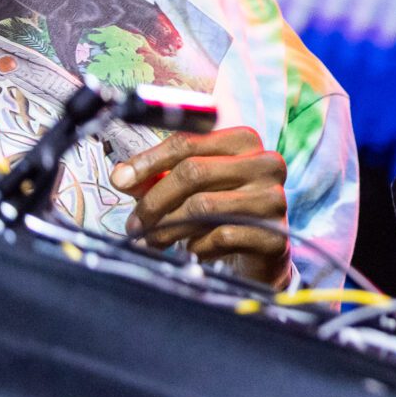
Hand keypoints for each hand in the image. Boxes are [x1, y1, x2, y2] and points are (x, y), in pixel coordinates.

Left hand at [114, 127, 292, 287]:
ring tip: (152, 241)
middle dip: (154, 201)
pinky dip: (197, 247)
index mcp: (245, 141)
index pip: (188, 142)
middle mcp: (266, 163)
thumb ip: (156, 177)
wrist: (260, 255)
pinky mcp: (274, 234)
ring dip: (167, 228)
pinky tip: (193, 250)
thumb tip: (121, 176)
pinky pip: (220, 237)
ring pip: (202, 206)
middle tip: (134, 224)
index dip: (148, 161)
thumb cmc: (221, 212)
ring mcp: (274, 199)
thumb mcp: (188, 188)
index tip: (121, 181)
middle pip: (193, 172)